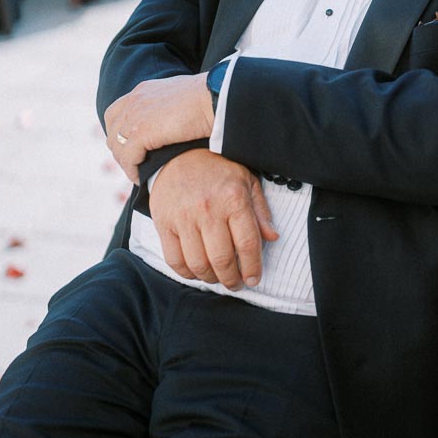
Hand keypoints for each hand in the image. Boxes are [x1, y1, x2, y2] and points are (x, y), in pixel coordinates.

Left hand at [105, 74, 215, 181]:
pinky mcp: (141, 133)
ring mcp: (135, 116)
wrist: (216, 97)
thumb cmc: (209, 97)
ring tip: (137, 174)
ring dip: (125, 163)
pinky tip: (140, 178)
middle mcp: (134, 101)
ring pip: (118, 147)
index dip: (118, 132)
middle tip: (133, 165)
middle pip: (112, 132)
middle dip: (120, 150)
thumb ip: (169, 105)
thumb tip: (174, 118)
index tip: (128, 147)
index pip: (115, 113)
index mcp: (143, 90)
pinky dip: (132, 170)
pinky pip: (128, 158)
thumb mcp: (181, 96)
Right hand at [149, 149, 277, 287]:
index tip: (254, 279)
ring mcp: (184, 217)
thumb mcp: (247, 182)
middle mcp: (208, 209)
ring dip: (210, 278)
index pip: (247, 243)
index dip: (252, 267)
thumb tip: (272, 237)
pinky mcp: (164, 223)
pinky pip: (174, 259)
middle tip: (235, 284)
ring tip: (217, 278)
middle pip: (222, 259)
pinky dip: (186, 273)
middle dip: (232, 279)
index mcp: (233, 199)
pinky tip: (196, 272)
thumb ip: (260, 211)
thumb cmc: (218, 170)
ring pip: (198, 264)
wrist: (179, 154)